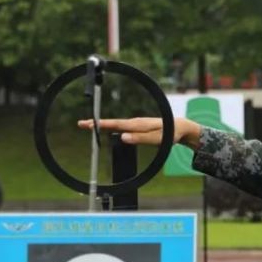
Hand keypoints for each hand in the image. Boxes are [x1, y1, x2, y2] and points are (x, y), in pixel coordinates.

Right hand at [77, 117, 200, 149]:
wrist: (180, 127)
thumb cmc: (170, 133)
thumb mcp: (157, 139)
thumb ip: (140, 138)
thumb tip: (122, 137)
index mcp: (137, 125)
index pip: (115, 125)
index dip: (101, 124)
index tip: (88, 124)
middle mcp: (135, 123)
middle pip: (112, 123)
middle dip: (96, 123)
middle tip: (81, 124)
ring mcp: (136, 124)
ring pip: (116, 125)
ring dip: (102, 125)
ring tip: (89, 126)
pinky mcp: (139, 127)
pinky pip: (122, 127)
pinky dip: (111, 127)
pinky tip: (107, 130)